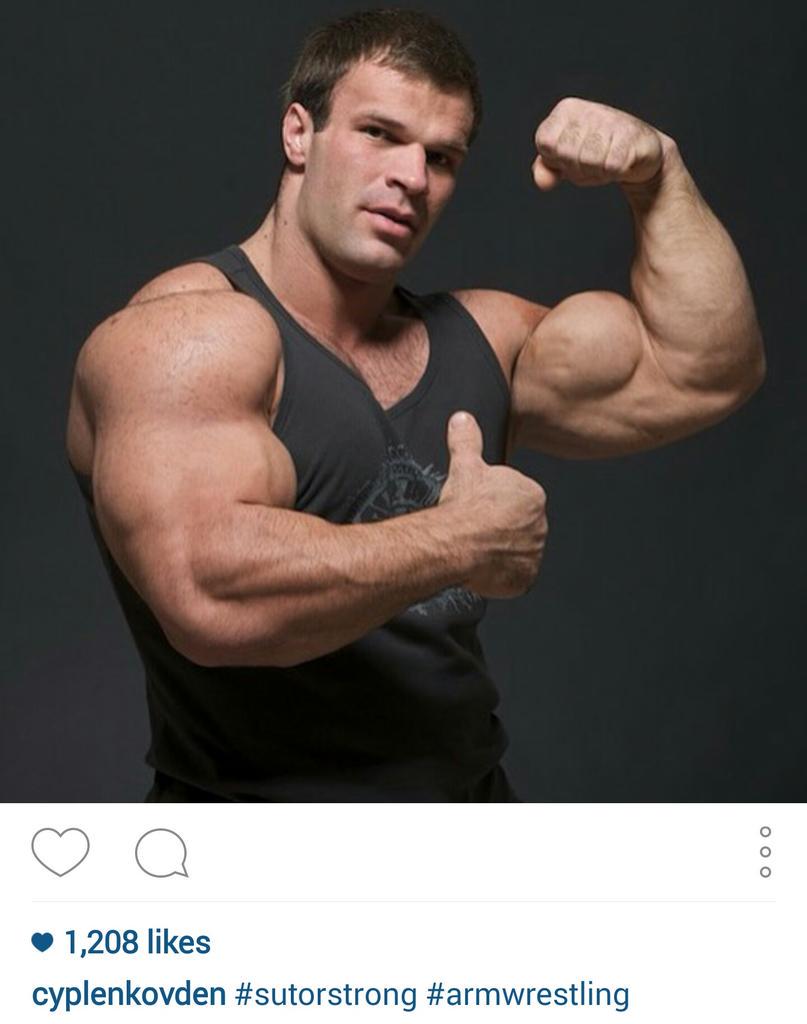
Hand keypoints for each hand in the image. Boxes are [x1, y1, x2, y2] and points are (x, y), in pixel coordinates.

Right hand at [438, 411, 547, 597]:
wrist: (458, 540)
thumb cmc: (464, 504)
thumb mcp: (465, 465)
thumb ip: (467, 440)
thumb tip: (462, 418)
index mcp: (534, 495)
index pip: (516, 500)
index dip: (494, 505)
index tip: (477, 509)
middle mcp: (541, 524)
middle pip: (518, 527)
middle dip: (499, 529)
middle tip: (474, 530)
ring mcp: (535, 554)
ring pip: (516, 553)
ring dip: (499, 553)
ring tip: (475, 548)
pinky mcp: (525, 579)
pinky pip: (515, 578)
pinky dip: (501, 576)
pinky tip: (481, 567)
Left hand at [532, 97, 664, 189]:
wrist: (639, 153)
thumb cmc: (596, 154)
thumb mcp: (564, 161)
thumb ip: (545, 169)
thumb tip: (541, 181)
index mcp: (566, 110)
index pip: (545, 142)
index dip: (556, 158)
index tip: (570, 155)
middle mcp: (587, 109)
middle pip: (567, 154)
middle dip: (577, 168)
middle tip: (591, 160)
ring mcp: (610, 120)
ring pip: (588, 161)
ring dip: (596, 171)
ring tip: (606, 160)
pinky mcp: (631, 135)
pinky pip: (611, 166)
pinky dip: (614, 172)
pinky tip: (621, 161)